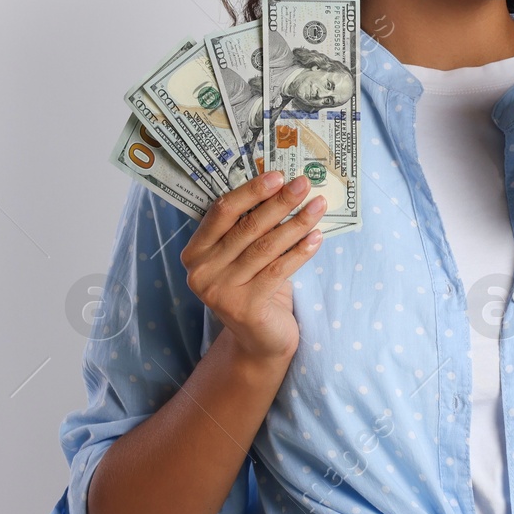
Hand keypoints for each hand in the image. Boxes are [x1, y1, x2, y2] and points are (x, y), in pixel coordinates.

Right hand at [179, 170, 328, 364]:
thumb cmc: (254, 287)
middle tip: (305, 183)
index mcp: (195, 252)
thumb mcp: (244, 255)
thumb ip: (249, 227)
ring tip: (318, 205)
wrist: (259, 339)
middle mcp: (201, 271)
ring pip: (266, 247)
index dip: (250, 191)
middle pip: (247, 227)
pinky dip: (301, 251)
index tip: (278, 174)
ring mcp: (220, 291)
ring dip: (296, 223)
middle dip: (279, 202)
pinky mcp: (244, 307)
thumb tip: (282, 185)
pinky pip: (279, 270)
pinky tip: (317, 237)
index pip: (221, 212)